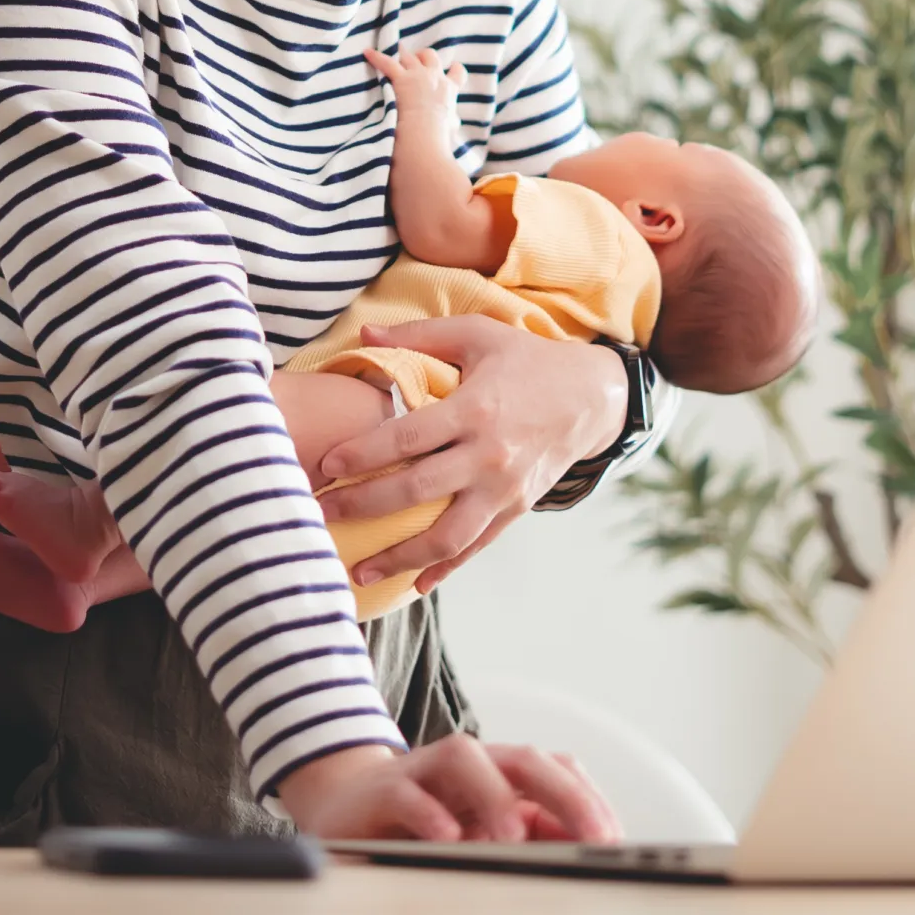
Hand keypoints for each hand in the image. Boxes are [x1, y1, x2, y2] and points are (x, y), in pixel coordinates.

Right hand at [275, 738, 620, 842]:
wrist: (343, 807)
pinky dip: (430, 813)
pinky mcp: (383, 790)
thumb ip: (526, 837)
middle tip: (594, 836)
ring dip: (495, 796)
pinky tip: (448, 838)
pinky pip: (408, 792)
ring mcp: (425, 772)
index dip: (587, 800)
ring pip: (466, 761)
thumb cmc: (422, 822)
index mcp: (499, 774)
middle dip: (564, 794)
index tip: (614, 839)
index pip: (555, 771)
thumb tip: (582, 853)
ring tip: (514, 838)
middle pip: (523, 760)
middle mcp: (468, 765)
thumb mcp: (480, 834)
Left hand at [315, 314, 626, 591]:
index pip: (407, 439)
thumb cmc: (526, 360)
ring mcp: (504, 489)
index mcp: (475, 409)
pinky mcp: (515, 509)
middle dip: (364, 507)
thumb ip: (419, 336)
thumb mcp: (477, 334)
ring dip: (399, 558)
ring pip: (447, 536)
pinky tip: (414, 583)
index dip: (362, 454)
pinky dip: (445, 569)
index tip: (326, 467)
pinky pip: (476, 546)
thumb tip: (362, 332)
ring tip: (358, 571)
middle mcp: (489, 455)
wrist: (592, 397)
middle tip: (322, 514)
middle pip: (417, 491)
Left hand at [363, 46, 463, 124]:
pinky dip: (376, 57)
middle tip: (416, 59)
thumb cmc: (438, 135)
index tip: (452, 68)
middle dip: (422, 56)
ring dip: (401, 55)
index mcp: (449, 89)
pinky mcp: (401, 79)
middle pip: (430, 56)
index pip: (458, 73)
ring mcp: (418, 75)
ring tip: (393, 54)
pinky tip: (367, 52)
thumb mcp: (451, 127)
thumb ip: (451, 120)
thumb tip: (453, 122)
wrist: (425, 134)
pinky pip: (387, 62)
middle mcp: (435, 77)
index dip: (454, 69)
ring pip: (409, 56)